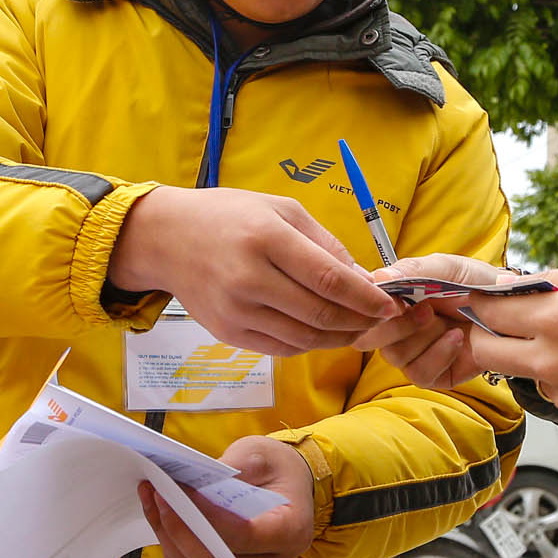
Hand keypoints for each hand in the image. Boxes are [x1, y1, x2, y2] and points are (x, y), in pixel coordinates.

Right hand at [109, 188, 399, 355]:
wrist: (167, 239)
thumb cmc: (229, 216)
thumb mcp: (281, 209)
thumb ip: (324, 244)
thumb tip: (363, 279)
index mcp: (266, 238)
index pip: (329, 279)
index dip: (366, 297)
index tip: (391, 304)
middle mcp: (249, 278)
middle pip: (320, 314)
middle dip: (360, 321)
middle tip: (382, 319)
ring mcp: (236, 311)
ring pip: (304, 338)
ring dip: (340, 338)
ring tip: (359, 327)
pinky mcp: (228, 333)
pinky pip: (281, 347)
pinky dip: (310, 343)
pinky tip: (325, 331)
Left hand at [138, 435, 314, 557]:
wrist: (287, 487)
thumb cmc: (275, 468)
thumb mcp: (260, 454)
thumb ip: (231, 468)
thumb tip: (189, 482)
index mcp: (293, 531)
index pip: (244, 535)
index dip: (207, 516)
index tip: (179, 489)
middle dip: (180, 529)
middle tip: (157, 493)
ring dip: (170, 539)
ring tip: (153, 500)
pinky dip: (172, 551)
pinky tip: (161, 522)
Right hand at [352, 253, 507, 387]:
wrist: (509, 309)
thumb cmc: (476, 284)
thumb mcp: (446, 268)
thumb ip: (413, 270)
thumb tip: (379, 277)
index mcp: (393, 300)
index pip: (361, 310)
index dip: (372, 309)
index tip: (396, 302)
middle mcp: (397, 328)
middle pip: (368, 339)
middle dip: (397, 326)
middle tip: (427, 310)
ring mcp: (413, 353)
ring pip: (395, 356)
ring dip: (424, 337)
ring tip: (449, 322)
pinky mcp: (433, 375)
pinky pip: (420, 373)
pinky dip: (439, 355)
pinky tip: (457, 339)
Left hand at [462, 258, 557, 435]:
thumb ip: (553, 277)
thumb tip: (512, 283)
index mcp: (555, 318)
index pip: (489, 312)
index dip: (482, 304)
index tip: (485, 300)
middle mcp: (551, 361)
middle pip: (486, 353)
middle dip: (488, 337)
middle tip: (509, 326)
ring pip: (526, 376)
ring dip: (536, 361)